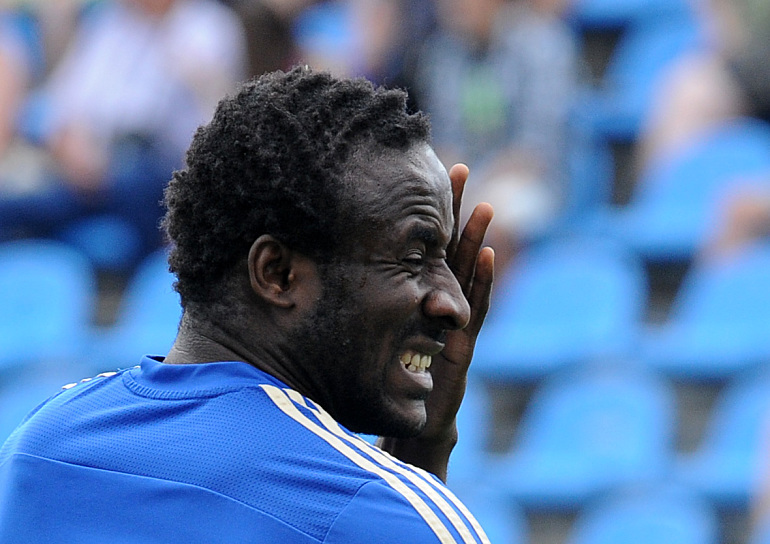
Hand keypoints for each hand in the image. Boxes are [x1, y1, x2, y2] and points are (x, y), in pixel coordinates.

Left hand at [380, 164, 493, 480]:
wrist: (410, 424)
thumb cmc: (386, 381)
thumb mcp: (363, 334)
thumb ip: (349, 307)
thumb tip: (302, 273)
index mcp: (415, 297)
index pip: (422, 249)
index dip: (425, 216)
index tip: (423, 179)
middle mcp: (437, 305)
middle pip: (447, 251)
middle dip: (454, 213)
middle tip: (458, 171)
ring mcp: (452, 325)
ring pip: (467, 275)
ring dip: (476, 241)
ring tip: (485, 208)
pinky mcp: (462, 350)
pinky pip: (476, 312)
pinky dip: (482, 284)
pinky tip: (488, 257)